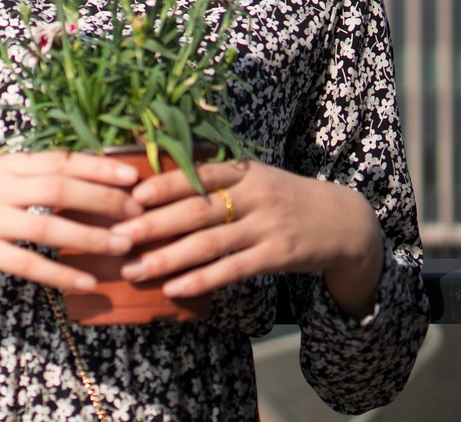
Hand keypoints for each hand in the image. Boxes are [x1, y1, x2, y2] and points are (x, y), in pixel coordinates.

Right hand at [0, 152, 142, 317]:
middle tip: (140, 215)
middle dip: (104, 201)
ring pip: (48, 226)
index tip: (133, 174)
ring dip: (89, 237)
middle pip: (61, 187)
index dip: (99, 165)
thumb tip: (74, 173)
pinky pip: (25, 263)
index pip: (60, 159)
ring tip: (123, 247)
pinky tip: (84, 282)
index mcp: (6, 164)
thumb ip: (25, 173)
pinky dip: (57, 273)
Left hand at [109, 160, 384, 317]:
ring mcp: (267, 226)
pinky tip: (174, 288)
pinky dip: (202, 280)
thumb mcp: (255, 178)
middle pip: (196, 211)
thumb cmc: (283, 198)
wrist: (345, 221)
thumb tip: (155, 179)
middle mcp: (255, 195)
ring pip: (210, 244)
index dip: (165, 184)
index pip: (199, 175)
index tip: (132, 195)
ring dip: (168, 258)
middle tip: (116, 238)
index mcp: (244, 171)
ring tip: (134, 270)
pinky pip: (233, 270)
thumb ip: (215, 178)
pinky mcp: (278, 256)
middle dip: (152, 226)